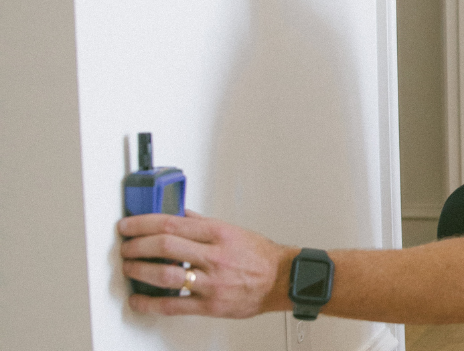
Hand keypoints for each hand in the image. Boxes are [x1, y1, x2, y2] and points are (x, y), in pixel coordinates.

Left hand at [119, 210, 296, 317]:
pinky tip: (139, 299)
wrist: (281, 280)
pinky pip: (174, 305)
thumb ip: (201, 223)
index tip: (128, 226)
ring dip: (140, 270)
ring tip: (129, 267)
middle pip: (164, 246)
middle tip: (125, 247)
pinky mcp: (210, 304)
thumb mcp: (232, 230)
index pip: (171, 223)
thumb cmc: (260, 256)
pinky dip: (150, 303)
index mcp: (218, 233)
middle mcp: (214, 256)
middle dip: (137, 246)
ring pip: (166, 275)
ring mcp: (211, 281)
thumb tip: (177, 214)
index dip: (142, 223)